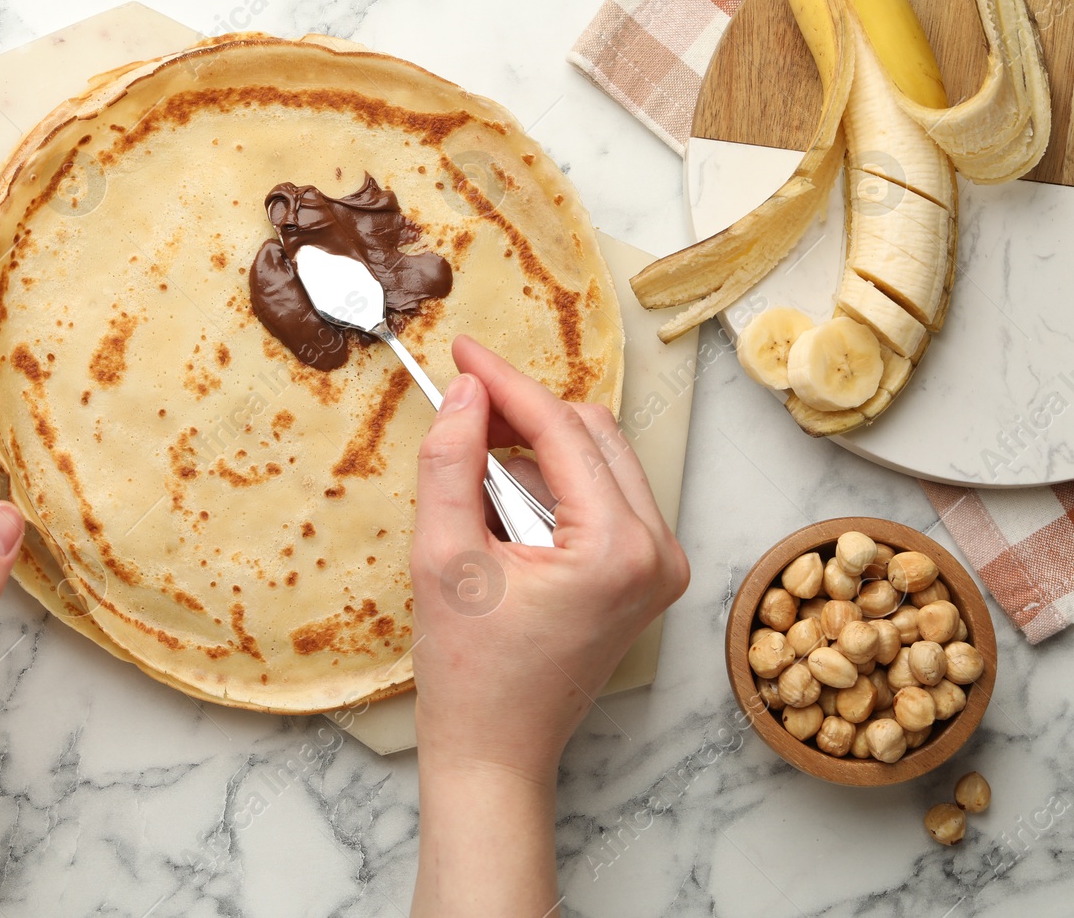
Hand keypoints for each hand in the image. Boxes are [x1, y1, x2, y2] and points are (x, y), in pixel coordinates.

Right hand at [409, 336, 688, 915]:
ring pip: (600, 460)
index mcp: (618, 546)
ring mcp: (659, 565)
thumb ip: (452, 463)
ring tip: (471, 467)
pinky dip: (552, 482)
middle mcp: (658, 550)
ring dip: (536, 448)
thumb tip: (465, 393)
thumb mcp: (443, 557)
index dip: (504, 383)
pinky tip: (502, 501)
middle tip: (458, 402)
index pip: (561, 430)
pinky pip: (602, 495)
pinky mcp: (644, 575)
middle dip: (523, 412)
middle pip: (592, 434)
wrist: (495, 753)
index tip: (459, 350)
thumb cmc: (469, 673)